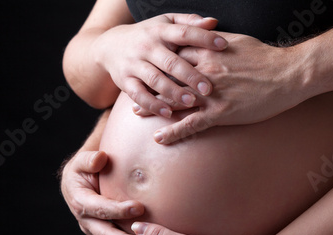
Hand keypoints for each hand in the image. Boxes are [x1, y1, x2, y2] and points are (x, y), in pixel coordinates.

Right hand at [60, 150, 147, 234]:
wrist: (81, 180)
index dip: (118, 209)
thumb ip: (89, 159)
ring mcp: (94, 233)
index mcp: (81, 201)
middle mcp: (86, 221)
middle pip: (104, 234)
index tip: (139, 208)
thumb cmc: (86, 168)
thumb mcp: (83, 161)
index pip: (100, 208)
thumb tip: (100, 158)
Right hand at [94, 13, 228, 116]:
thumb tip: (213, 23)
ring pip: (155, 80)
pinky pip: (139, 95)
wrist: (109, 46)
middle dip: (190, 75)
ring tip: (191, 102)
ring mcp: (134, 64)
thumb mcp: (165, 23)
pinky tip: (167, 113)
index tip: (223, 47)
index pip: (184, 33)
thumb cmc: (147, 35)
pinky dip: (152, 105)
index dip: (204, 38)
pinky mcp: (125, 81)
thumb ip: (189, 23)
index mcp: (160, 31)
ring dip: (173, 92)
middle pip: (170, 62)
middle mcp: (146, 47)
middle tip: (209, 88)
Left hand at [143, 32, 307, 143]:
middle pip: (168, 77)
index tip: (145, 64)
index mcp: (208, 52)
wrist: (289, 74)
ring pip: (174, 101)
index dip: (157, 60)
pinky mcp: (220, 113)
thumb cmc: (265, 57)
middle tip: (131, 88)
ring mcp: (210, 93)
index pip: (174, 55)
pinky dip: (173, 132)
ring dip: (154, 107)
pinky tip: (159, 138)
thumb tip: (203, 36)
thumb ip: (215, 40)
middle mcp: (204, 71)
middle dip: (149, 83)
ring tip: (136, 111)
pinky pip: (190, 124)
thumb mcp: (237, 41)